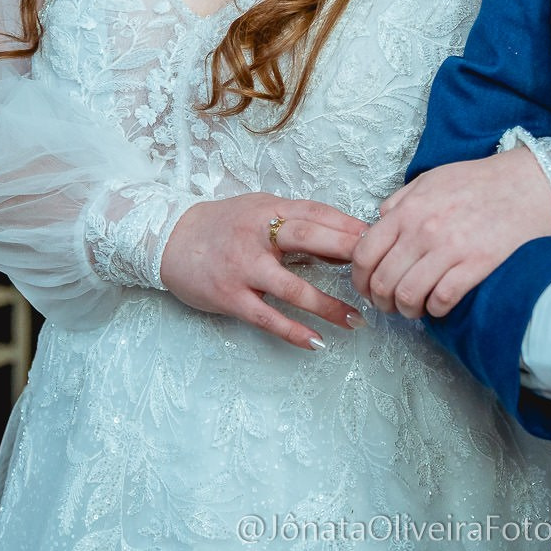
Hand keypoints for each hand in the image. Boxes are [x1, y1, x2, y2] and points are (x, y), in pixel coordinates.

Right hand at [160, 193, 367, 349]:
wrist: (170, 239)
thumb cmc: (224, 225)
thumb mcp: (259, 210)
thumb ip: (296, 221)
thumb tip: (345, 237)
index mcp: (269, 209)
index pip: (316, 213)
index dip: (349, 226)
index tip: (380, 239)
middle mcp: (257, 235)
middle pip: (308, 239)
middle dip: (347, 253)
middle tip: (378, 269)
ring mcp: (243, 268)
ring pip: (292, 287)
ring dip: (327, 305)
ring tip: (356, 319)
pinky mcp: (230, 297)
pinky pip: (267, 317)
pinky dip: (292, 331)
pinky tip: (316, 341)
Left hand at [351, 147, 550, 317]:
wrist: (528, 184)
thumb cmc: (480, 182)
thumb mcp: (430, 180)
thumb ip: (400, 201)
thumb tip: (378, 223)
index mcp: (408, 210)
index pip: (364, 253)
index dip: (359, 279)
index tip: (366, 288)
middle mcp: (423, 230)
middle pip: (382, 281)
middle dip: (380, 301)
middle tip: (389, 305)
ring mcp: (449, 249)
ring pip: (407, 296)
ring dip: (406, 310)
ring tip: (414, 308)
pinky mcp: (476, 265)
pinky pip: (441, 300)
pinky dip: (434, 310)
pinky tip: (439, 305)